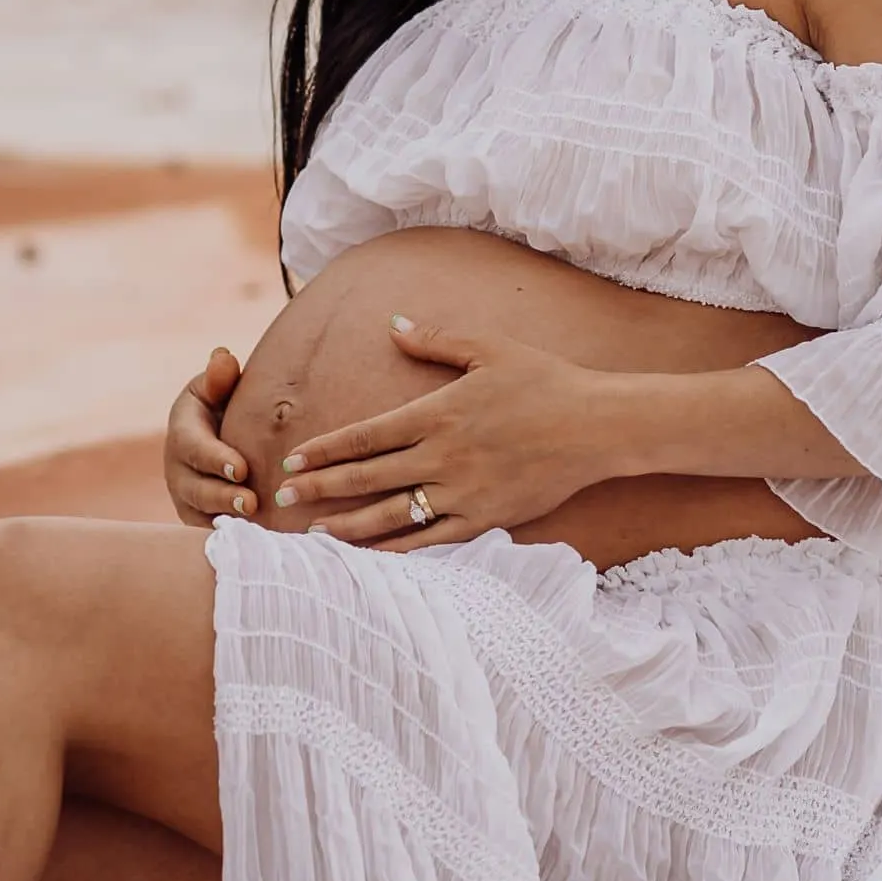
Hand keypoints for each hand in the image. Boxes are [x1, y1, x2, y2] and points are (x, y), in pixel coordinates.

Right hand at [165, 345, 256, 528]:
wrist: (226, 433)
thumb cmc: (227, 404)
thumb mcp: (220, 387)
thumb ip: (221, 378)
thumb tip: (223, 357)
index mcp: (183, 430)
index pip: (193, 447)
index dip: (214, 459)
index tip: (242, 469)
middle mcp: (178, 468)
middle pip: (194, 488)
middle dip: (221, 497)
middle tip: (250, 503)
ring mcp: (186, 497)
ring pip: (199, 515)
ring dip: (226, 520)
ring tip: (255, 522)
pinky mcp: (199, 519)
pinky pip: (209, 535)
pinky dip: (231, 539)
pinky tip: (257, 542)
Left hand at [270, 317, 618, 547]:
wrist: (598, 425)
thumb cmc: (546, 381)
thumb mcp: (489, 348)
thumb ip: (435, 340)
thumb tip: (392, 324)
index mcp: (438, 412)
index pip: (366, 435)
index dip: (326, 449)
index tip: (294, 458)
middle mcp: (443, 456)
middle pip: (368, 477)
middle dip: (321, 487)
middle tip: (283, 496)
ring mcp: (464, 492)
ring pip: (393, 514)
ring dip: (349, 524)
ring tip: (315, 532)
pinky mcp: (487, 518)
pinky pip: (433, 540)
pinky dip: (398, 550)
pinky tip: (372, 556)